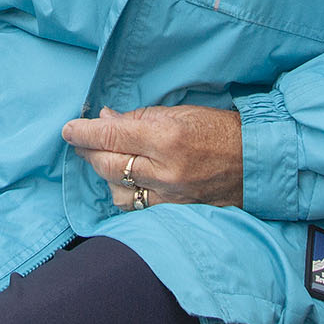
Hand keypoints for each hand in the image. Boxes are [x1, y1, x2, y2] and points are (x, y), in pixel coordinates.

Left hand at [60, 105, 243, 209]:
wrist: (255, 161)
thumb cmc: (218, 129)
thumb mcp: (179, 112)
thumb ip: (138, 119)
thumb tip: (105, 120)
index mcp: (167, 138)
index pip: (111, 136)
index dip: (84, 132)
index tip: (68, 130)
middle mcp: (166, 170)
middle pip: (109, 165)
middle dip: (88, 152)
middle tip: (80, 141)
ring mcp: (170, 196)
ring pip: (118, 191)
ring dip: (105, 175)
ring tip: (104, 159)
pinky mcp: (175, 211)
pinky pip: (136, 206)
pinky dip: (124, 193)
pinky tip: (124, 181)